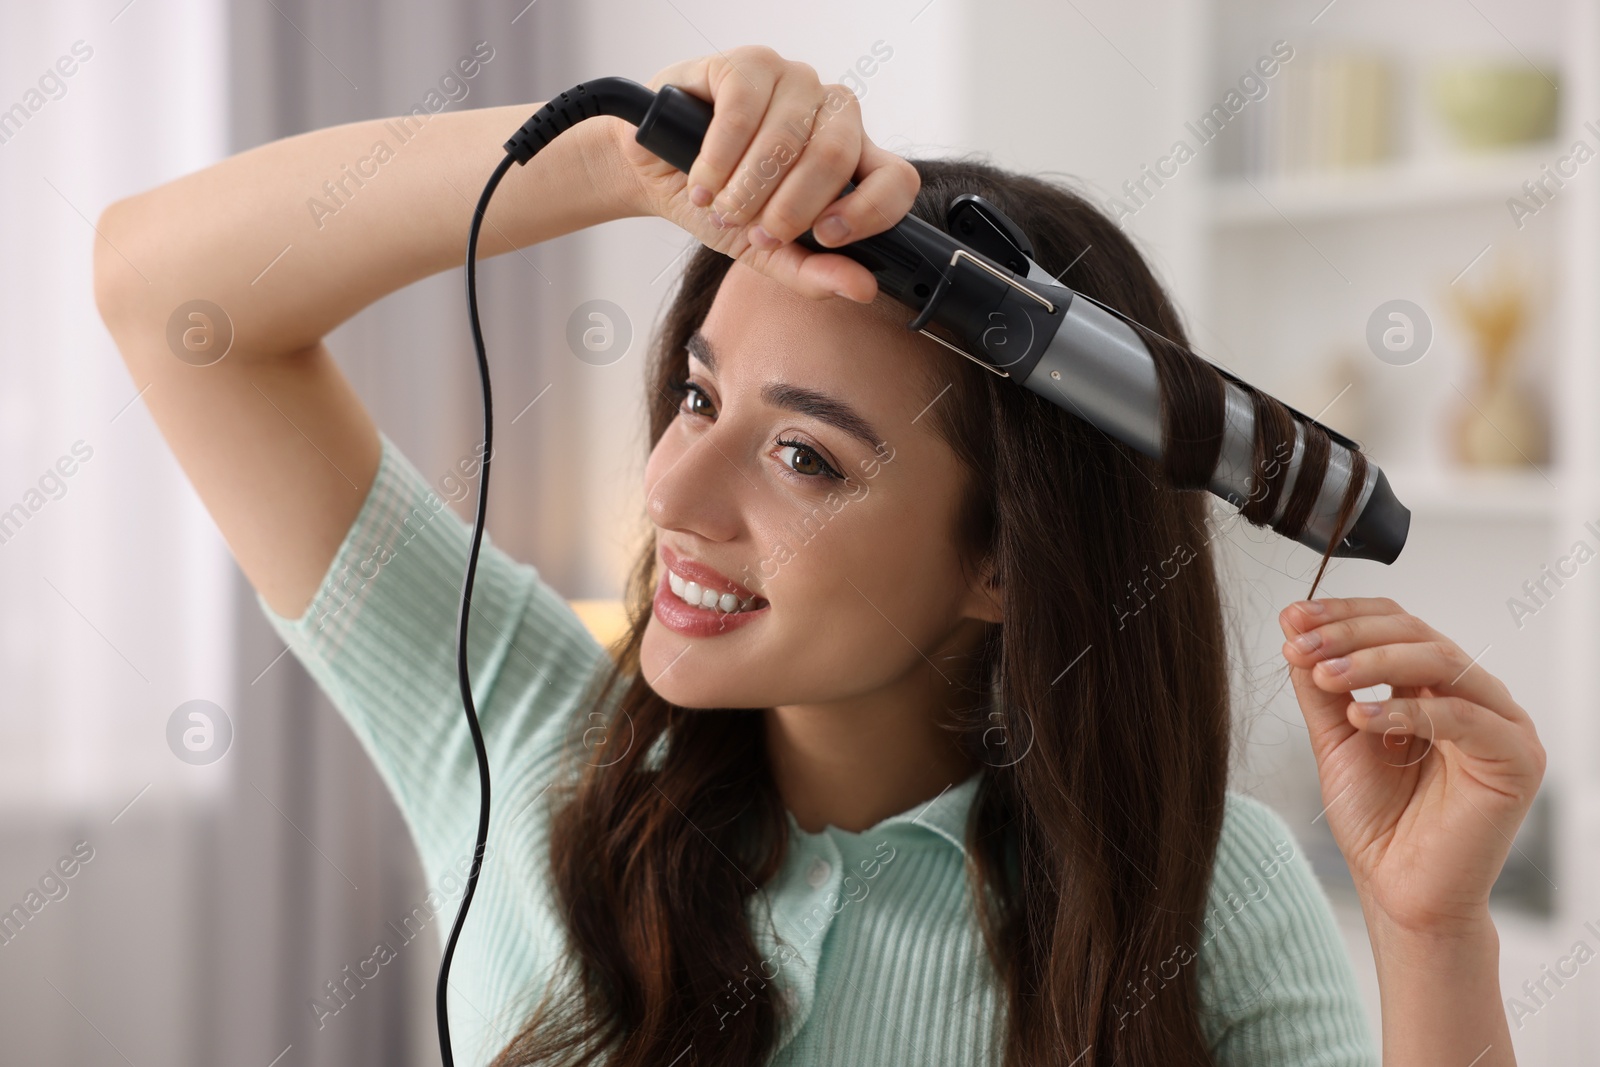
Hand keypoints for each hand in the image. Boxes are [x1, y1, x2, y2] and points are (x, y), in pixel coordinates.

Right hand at [610, 45, 919, 302]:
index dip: (869, 212)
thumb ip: (812, 272)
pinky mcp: (749, 64)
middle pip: (837, 157)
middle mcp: (830, 113)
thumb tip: (862, 289)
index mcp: (851, 157)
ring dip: (745, 188)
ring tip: (719, 205)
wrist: (656, 174)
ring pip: (788, 139)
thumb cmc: (718, 203)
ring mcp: (793, 82)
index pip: (895, 179)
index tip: (825, 236)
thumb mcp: (765, 250)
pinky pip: (743, 113)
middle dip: (789, 208)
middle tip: (753, 228)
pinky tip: (702, 180)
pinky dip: (717, 159)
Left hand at [1278, 596, 1545, 935]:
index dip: (1345, 614)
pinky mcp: (1516, 759)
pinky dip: (1408, 711)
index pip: (1396, 625)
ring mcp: (1501, 725)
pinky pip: (1464, 717)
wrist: (1399, 891)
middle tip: (1300, 645)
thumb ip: (1320, 685)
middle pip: (1417, 634)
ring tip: (1323, 675)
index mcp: (1436, 685)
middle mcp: (1474, 696)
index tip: (1292, 617)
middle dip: (1350, 634)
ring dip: (1373, 661)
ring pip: (1442, 662)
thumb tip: (1294, 626)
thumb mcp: (1336, 737)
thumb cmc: (1377, 819)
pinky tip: (1360, 716)